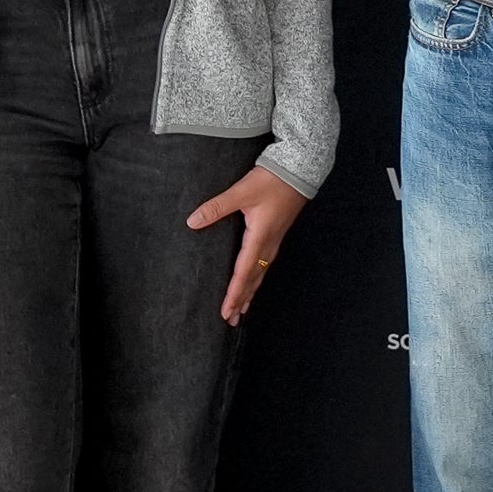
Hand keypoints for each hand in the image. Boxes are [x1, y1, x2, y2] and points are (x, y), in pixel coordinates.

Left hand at [186, 166, 309, 324]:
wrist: (300, 170)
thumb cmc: (271, 181)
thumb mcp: (242, 192)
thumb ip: (217, 207)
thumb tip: (192, 221)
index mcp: (259, 238)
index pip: (243, 273)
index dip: (234, 294)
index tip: (226, 312)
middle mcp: (268, 245)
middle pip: (253, 280)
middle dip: (241, 300)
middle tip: (230, 320)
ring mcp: (274, 241)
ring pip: (260, 275)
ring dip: (250, 293)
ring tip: (241, 311)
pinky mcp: (276, 235)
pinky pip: (265, 265)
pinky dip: (257, 280)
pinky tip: (254, 282)